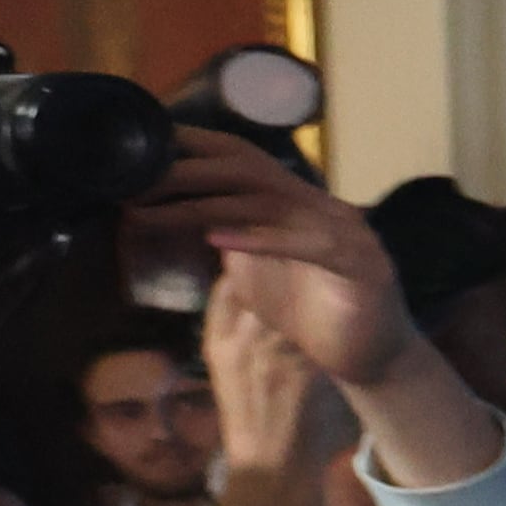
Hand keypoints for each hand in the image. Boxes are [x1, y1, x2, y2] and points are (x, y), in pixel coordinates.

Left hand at [130, 130, 498, 488]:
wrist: (373, 360)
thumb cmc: (314, 317)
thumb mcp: (254, 271)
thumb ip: (227, 237)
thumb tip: (170, 213)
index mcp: (297, 204)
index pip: (241, 157)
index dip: (192, 145)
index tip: (139, 145)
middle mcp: (322, 207)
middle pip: (250, 167)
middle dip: (187, 168)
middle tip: (132, 176)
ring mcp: (346, 232)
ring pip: (270, 201)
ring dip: (205, 203)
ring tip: (153, 209)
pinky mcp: (363, 265)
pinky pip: (310, 245)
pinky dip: (262, 240)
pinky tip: (218, 241)